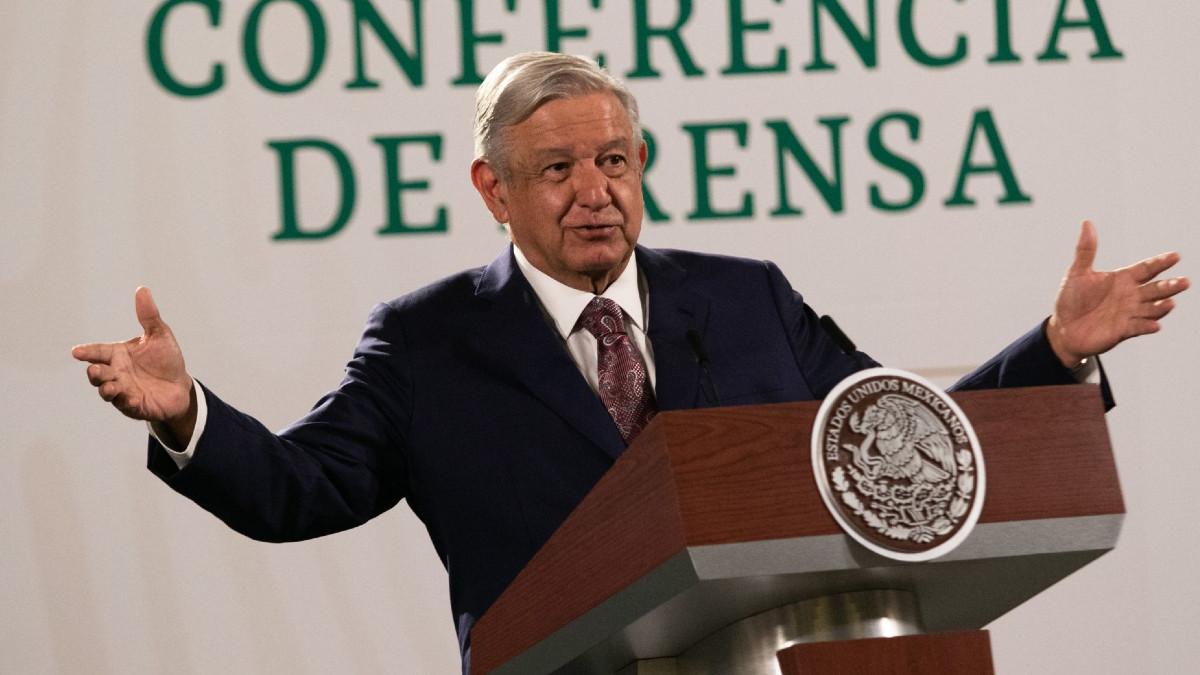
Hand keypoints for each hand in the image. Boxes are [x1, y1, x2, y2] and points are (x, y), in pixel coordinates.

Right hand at [72, 287, 196, 444]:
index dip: (87, 351)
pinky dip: (125, 401)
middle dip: (94, 372)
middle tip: (96, 369)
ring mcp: (122, 390)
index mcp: (119, 354)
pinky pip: (124, 404)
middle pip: (97, 372)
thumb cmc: (166, 360)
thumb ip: (149, 316)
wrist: (180, 386)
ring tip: (111, 385)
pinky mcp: (132, 405)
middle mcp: (116, 372)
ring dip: (105, 388)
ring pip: (106, 390)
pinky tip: (130, 397)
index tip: (76, 352)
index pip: (99, 351)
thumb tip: (142, 290)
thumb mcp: (160, 335)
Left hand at [1047, 220, 1188, 367]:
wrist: (1063, 329)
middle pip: (1156, 288)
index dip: (1161, 262)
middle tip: (1184, 282)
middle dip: (1170, 286)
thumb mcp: (1077, 273)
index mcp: (1122, 279)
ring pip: (1152, 308)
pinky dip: (1147, 326)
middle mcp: (1130, 295)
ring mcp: (1129, 313)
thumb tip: (1086, 223)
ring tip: (1169, 303)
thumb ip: (1086, 250)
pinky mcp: (1123, 330)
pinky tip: (1154, 325)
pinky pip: (1139, 327)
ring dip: (1162, 306)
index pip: (1147, 268)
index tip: (1175, 256)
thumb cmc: (1071, 300)